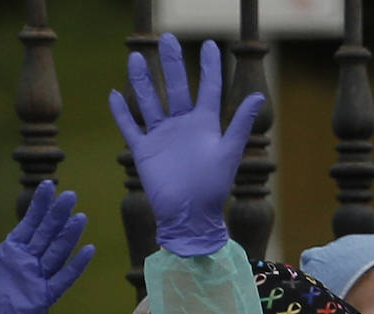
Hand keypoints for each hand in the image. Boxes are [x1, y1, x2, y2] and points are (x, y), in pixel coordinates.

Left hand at [0, 180, 94, 313]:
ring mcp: (37, 279)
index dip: (38, 205)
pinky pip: (62, 279)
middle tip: (70, 195)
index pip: (29, 223)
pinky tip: (87, 251)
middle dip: (57, 214)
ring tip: (79, 216)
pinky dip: (76, 266)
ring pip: (57, 252)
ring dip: (68, 235)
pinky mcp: (43, 297)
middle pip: (46, 234)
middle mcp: (26, 263)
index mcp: (10, 253)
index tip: (49, 186)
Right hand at [108, 33, 263, 256]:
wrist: (191, 215)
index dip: (210, 67)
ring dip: (143, 81)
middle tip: (167, 38)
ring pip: (150, 101)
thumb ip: (240, 123)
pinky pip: (130, 126)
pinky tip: (115, 94)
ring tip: (137, 57)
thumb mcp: (229, 151)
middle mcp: (183, 126)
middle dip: (172, 63)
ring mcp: (162, 136)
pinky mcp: (145, 149)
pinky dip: (122, 112)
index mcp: (205, 124)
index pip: (208, 88)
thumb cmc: (213, 187)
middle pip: (176, 87)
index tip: (210, 44)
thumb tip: (258, 95)